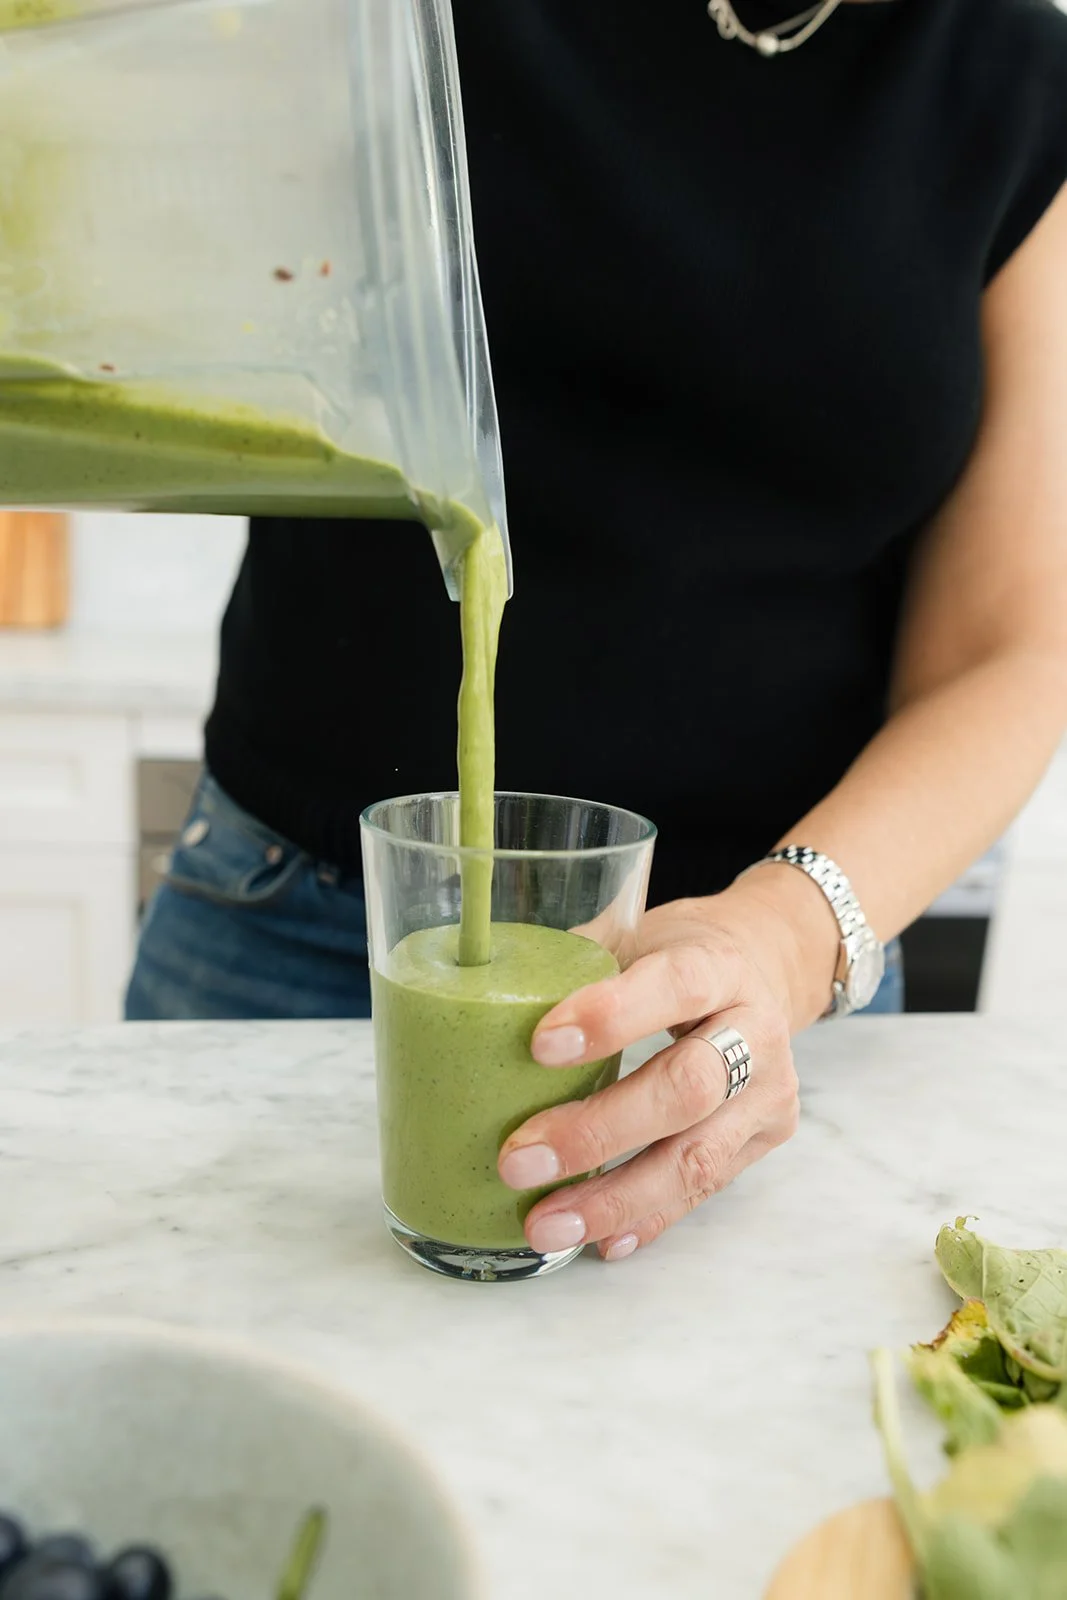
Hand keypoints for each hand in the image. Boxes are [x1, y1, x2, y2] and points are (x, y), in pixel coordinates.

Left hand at [497, 869, 837, 1260]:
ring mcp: (768, 1093)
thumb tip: (470, 993)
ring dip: (616, 1198)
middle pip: (689, 1088)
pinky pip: (704, 1191)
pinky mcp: (763, 1140)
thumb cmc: (675, 953)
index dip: (611, 1018)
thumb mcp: (630, 935)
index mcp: (716, 964)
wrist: (764, 970)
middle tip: (517, 1160)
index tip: (540, 1047)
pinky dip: (647, 1218)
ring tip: (546, 1224)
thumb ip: (567, 962)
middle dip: (598, 1131)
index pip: (674, 986)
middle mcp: (754, 1029)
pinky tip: (600, 1240)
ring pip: (699, 1158)